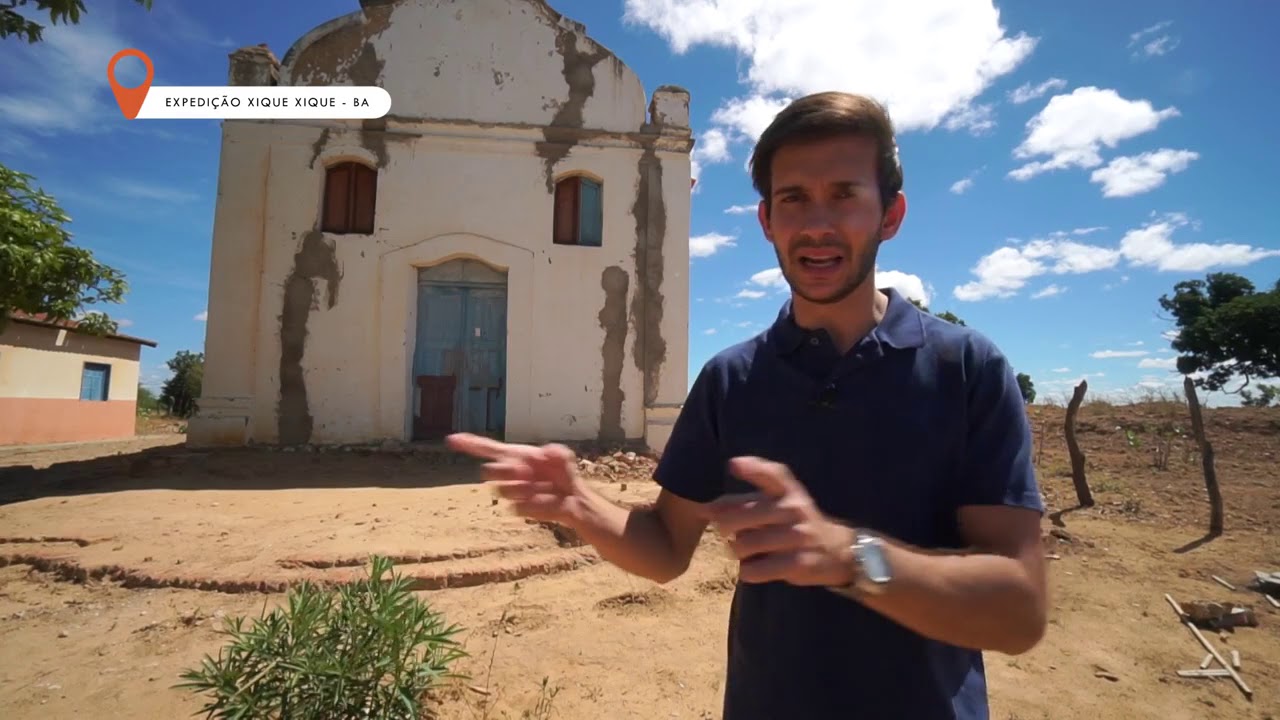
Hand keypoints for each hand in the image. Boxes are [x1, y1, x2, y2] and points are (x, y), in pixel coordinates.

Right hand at [445, 433, 591, 525]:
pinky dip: (534, 504)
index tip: (452, 440)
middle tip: (526, 472)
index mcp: (514, 456)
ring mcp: (512, 491)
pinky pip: (517, 507)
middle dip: (504, 471)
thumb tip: (544, 454)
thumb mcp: (562, 456)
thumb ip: (556, 452)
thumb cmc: (562, 473)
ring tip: (541, 487)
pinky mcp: (519, 507)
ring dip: (521, 489)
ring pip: (501, 490)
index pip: (487, 449)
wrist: (571, 498)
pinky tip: (545, 500)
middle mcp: (509, 472)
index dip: (469, 444)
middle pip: (488, 472)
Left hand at [704, 456, 856, 586]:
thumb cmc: (793, 523)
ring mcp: (798, 537)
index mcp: (789, 492)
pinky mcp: (798, 563)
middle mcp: (795, 510)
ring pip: (743, 545)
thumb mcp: (776, 505)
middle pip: (742, 516)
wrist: (836, 550)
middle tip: (727, 532)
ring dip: (736, 551)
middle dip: (724, 527)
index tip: (734, 465)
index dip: (753, 468)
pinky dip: (747, 571)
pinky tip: (755, 567)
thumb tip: (704, 508)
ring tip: (745, 551)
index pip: (773, 474)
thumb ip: (741, 503)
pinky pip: (754, 570)